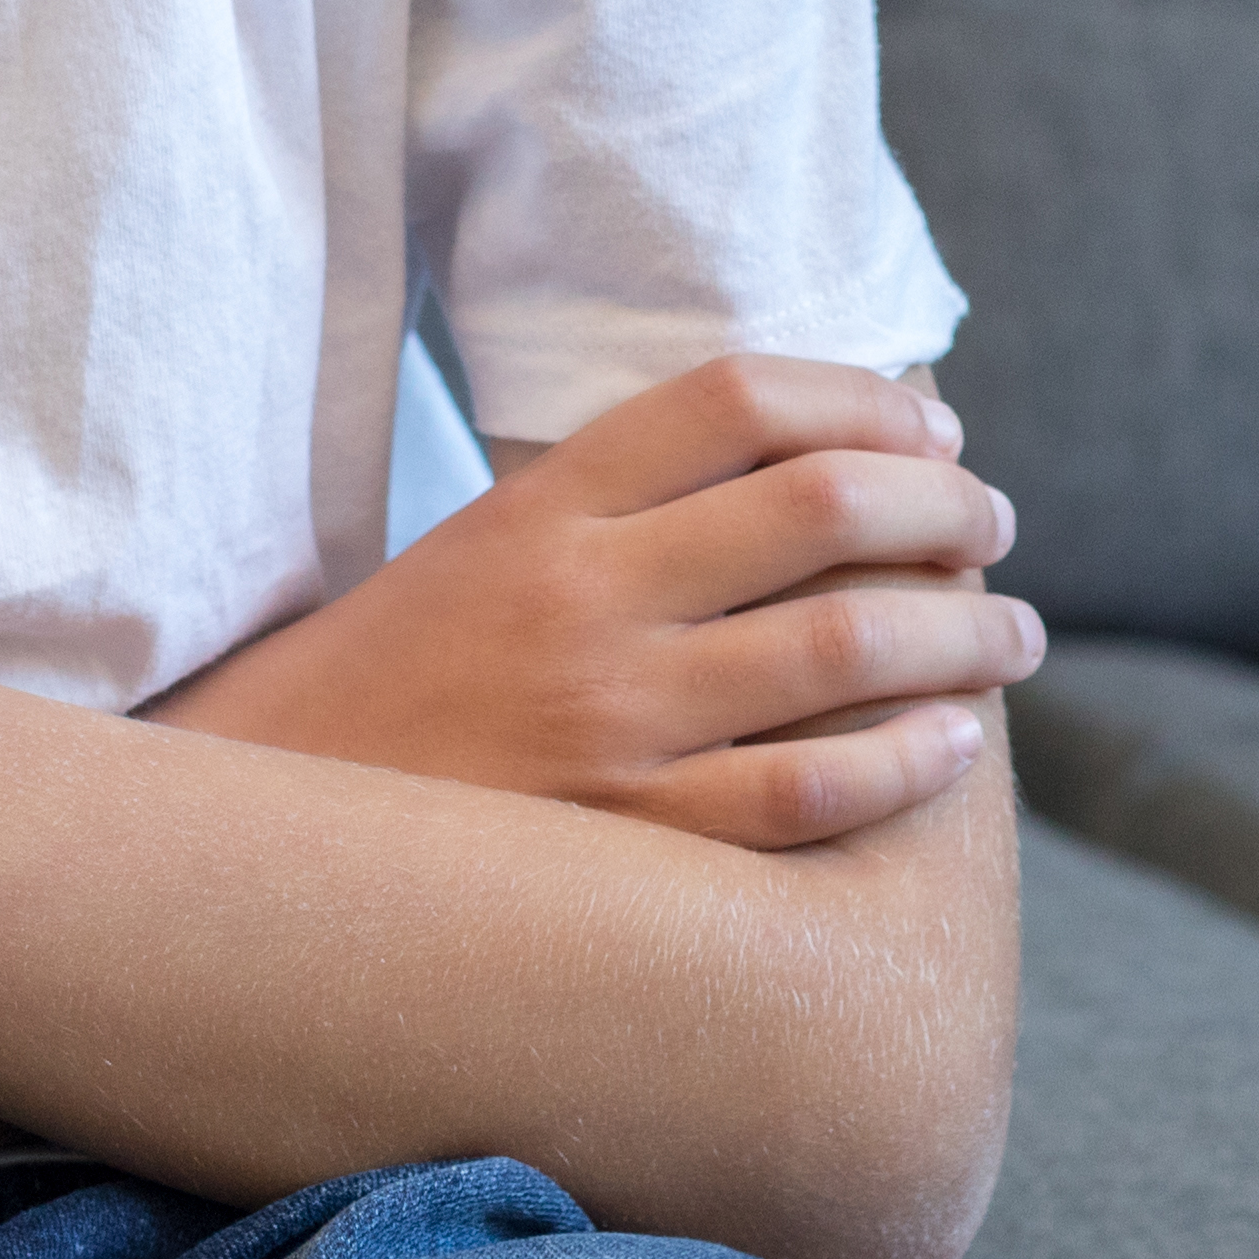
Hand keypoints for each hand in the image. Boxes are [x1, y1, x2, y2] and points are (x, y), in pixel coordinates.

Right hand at [152, 355, 1038, 849]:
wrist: (244, 858)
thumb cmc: (381, 702)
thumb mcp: (470, 559)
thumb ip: (608, 511)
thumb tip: (788, 466)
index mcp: (537, 513)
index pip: (736, 400)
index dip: (862, 402)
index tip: (931, 435)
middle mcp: (581, 604)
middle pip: (822, 510)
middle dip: (946, 514)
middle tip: (996, 529)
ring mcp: (608, 729)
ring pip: (845, 649)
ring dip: (965, 634)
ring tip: (1014, 635)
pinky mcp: (627, 850)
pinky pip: (810, 797)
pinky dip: (908, 760)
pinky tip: (956, 744)